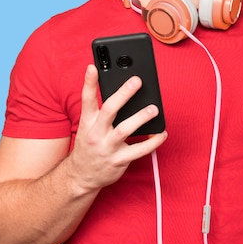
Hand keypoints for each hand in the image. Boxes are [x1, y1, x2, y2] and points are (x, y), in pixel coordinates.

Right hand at [68, 64, 166, 191]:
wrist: (80, 176)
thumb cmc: (90, 144)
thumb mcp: (88, 126)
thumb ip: (101, 109)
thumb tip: (123, 89)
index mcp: (87, 122)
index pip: (87, 99)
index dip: (89, 83)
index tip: (92, 67)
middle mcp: (96, 134)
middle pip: (109, 110)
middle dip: (123, 94)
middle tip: (137, 80)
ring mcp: (107, 148)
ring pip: (124, 130)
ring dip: (140, 118)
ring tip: (153, 109)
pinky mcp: (119, 161)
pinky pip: (139, 151)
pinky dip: (153, 142)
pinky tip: (162, 133)